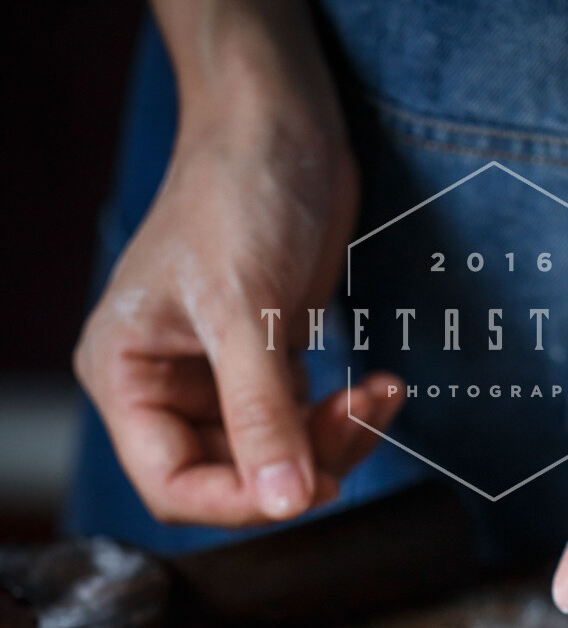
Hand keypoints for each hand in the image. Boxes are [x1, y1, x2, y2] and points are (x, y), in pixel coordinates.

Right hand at [75, 98, 400, 525]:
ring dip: (336, 441)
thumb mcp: (245, 309)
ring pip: (278, 460)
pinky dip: (347, 417)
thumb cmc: (238, 194)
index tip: (308, 491)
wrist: (279, 123)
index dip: (239, 503)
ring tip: (379, 396)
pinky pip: (306, 425)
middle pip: (232, 480)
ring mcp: (218, 381)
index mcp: (126, 378)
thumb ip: (262, 415)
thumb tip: (284, 503)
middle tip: (359, 419)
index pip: (173, 485)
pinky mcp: (266, 368)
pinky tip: (380, 387)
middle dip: (303, 464)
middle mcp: (164, 388)